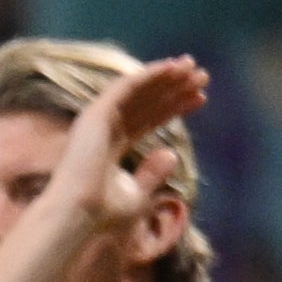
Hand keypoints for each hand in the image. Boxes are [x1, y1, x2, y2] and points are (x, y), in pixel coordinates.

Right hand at [45, 53, 213, 236]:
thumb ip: (153, 175)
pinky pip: (126, 86)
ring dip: (165, 76)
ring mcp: (97, 121)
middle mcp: (103, 131)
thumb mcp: (137, 196)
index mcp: (111, 148)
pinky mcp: (95, 114)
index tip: (201, 98)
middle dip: (174, 88)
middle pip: (145, 103)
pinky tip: (172, 66)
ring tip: (193, 66)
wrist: (79, 215)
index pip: (147, 121)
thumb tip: (172, 154)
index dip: (174, 108)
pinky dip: (149, 74)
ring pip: (137, 91)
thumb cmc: (103, 214)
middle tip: (202, 76)